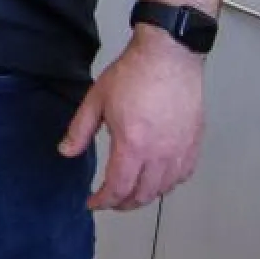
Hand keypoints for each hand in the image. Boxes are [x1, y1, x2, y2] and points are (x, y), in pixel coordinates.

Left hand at [59, 28, 205, 210]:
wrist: (169, 55)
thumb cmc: (132, 74)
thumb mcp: (96, 100)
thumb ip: (79, 130)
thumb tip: (65, 152)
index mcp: (133, 145)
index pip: (118, 188)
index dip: (103, 201)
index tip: (93, 203)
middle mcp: (159, 154)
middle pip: (142, 194)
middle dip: (123, 203)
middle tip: (111, 200)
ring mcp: (180, 150)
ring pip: (164, 189)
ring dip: (145, 196)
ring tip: (131, 192)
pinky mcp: (194, 142)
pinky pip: (183, 175)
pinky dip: (168, 184)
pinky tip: (158, 179)